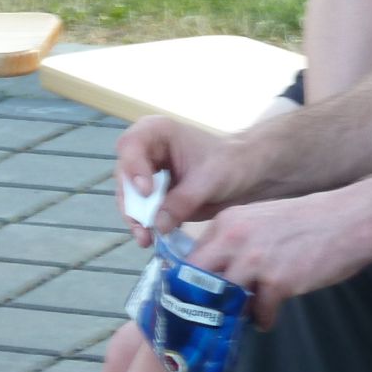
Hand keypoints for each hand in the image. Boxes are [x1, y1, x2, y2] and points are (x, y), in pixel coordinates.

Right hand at [114, 116, 260, 242]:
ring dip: (135, 218)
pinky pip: (142, 209)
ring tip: (145, 239)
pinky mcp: (154, 194)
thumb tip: (157, 226)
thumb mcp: (208, 181)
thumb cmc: (230, 164)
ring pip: (129, 195)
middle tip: (141, 227)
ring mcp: (148, 173)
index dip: (133, 169)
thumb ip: (182, 201)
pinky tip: (151, 239)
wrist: (247, 174)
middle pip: (124, 174)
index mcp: (157, 132)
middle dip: (131, 203)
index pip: (131, 146)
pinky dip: (145, 224)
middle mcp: (146, 150)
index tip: (147, 193)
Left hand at [187, 183, 371, 328]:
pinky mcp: (278, 282)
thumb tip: (215, 272)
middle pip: (196, 280)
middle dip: (199, 302)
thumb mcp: (258, 222)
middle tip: (205, 316)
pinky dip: (262, 319)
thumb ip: (234, 243)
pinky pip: (258, 313)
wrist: (349, 220)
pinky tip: (268, 316)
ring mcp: (254, 261)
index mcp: (225, 224)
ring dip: (231, 313)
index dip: (187, 281)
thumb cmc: (305, 222)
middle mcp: (232, 240)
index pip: (189, 257)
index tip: (187, 298)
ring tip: (239, 316)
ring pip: (224, 300)